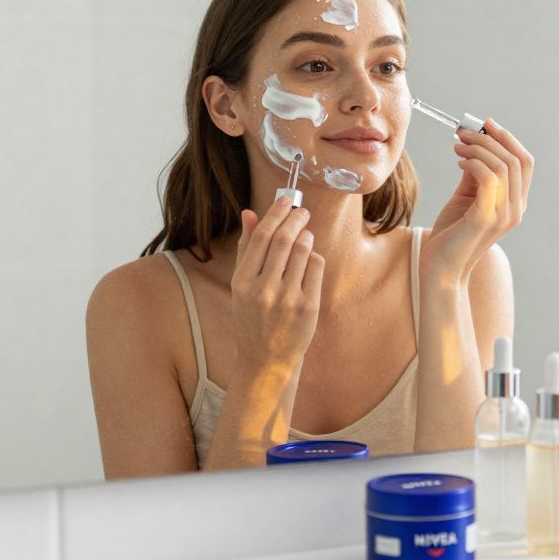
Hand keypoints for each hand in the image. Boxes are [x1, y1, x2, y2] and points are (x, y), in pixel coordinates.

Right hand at [231, 196, 325, 370]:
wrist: (266, 359)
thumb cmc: (252, 317)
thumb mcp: (241, 285)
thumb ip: (245, 248)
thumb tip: (249, 212)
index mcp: (242, 282)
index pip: (260, 237)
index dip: (275, 214)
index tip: (285, 200)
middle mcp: (263, 289)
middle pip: (284, 240)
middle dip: (296, 219)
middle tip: (302, 212)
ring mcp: (287, 299)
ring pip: (304, 251)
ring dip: (307, 236)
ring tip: (306, 234)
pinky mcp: (308, 306)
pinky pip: (317, 267)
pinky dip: (315, 257)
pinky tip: (310, 259)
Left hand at [422, 118, 533, 281]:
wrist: (440, 268)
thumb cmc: (451, 234)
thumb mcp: (467, 197)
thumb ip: (476, 174)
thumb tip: (476, 146)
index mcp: (516, 204)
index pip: (525, 162)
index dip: (508, 139)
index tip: (485, 124)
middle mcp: (516, 209)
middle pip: (516, 159)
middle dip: (490, 138)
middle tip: (463, 131)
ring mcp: (504, 215)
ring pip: (503, 165)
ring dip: (478, 148)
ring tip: (457, 146)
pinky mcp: (486, 218)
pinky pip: (489, 178)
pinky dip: (473, 162)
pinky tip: (459, 161)